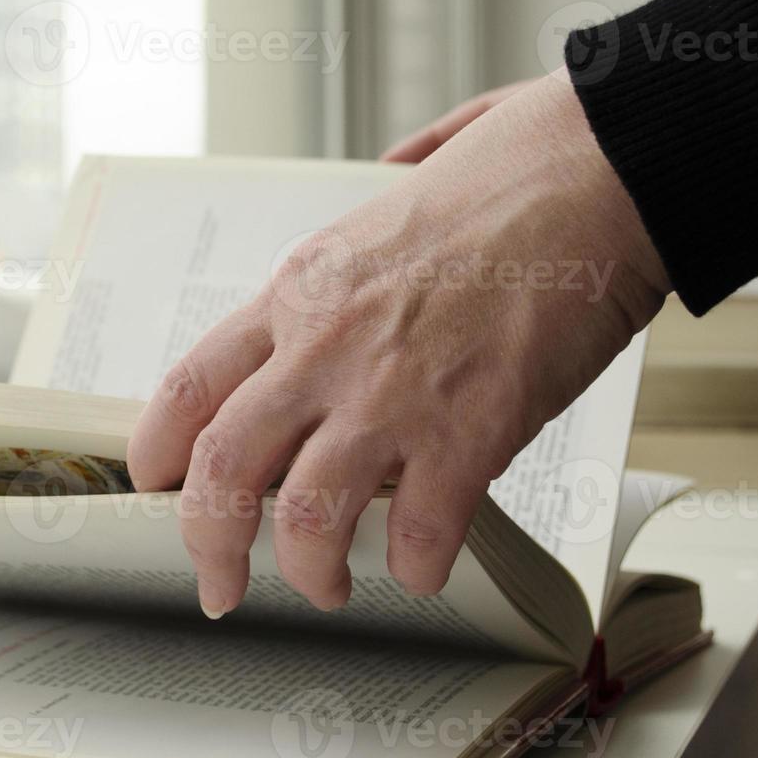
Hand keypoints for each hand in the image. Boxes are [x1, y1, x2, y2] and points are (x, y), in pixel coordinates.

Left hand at [127, 71, 670, 616]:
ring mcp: (393, 391)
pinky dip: (416, 566)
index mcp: (302, 290)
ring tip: (328, 585)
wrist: (601, 171)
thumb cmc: (515, 173)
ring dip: (310, 570)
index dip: (159, 447)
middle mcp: (328, 345)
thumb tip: (377, 193)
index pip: (192, 382)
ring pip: (306, 517)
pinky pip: (419, 535)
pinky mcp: (471, 430)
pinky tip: (425, 563)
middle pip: (224, 467)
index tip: (156, 483)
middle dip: (208, 544)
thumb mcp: (393, 190)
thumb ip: (365, 224)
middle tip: (221, 581)